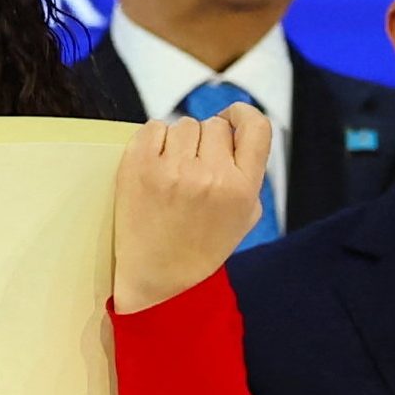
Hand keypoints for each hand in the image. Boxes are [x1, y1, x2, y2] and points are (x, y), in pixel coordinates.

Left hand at [112, 104, 270, 312]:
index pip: (257, 126)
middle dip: (205, 141)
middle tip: (193, 168)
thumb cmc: (201, 247)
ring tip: (172, 172)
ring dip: (178, 142)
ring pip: (182, 125)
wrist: (156, 279)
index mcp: (242, 188)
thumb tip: (237, 130)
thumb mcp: (244, 216)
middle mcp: (211, 176)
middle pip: (213, 125)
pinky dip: (152, 141)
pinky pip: (152, 128)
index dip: (242, 115)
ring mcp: (172, 170)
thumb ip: (249, 173)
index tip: (230, 118)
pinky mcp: (138, 167)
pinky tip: (153, 166)